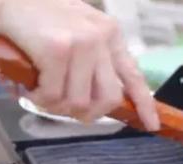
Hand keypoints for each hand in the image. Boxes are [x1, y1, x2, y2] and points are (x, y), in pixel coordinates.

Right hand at [0, 0, 159, 128]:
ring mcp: (82, 44)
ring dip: (56, 107)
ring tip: (41, 93)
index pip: (134, 76)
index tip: (152, 124)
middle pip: (108, 99)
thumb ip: (90, 63)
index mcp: (110, 34)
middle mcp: (101, 38)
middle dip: (87, 113)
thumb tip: (92, 103)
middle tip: (67, 109)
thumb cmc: (37, 19)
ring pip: (78, 102)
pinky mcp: (58, 51)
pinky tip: (30, 87)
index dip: (144, 105)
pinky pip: (53, 95)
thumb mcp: (77, 33)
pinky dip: (38, 98)